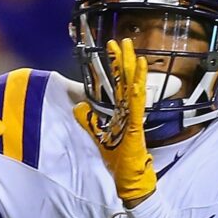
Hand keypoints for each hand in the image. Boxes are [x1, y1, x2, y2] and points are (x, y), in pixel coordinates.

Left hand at [73, 38, 155, 205]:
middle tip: (122, 41)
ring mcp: (134, 117)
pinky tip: (138, 77)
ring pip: (134, 88)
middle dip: (123, 61)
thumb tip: (78, 106)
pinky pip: (137, 104)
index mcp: (121, 111)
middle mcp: (129, 111)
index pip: (116, 83)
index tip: (110, 48)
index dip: (114, 65)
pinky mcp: (136, 126)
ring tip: (134, 52)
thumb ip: (88, 120)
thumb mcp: (97, 134)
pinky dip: (138, 89)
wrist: (128, 177)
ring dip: (133, 70)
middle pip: (126, 80)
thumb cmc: (117, 158)